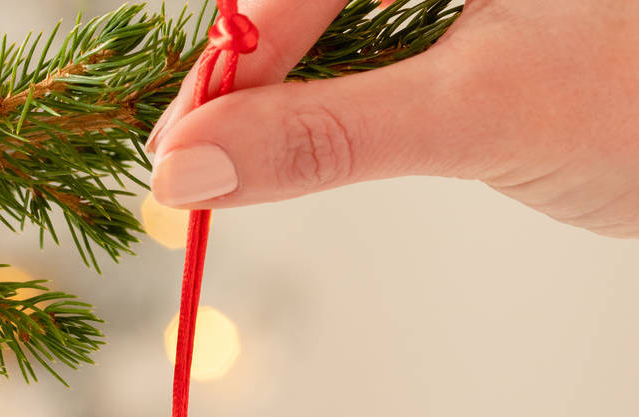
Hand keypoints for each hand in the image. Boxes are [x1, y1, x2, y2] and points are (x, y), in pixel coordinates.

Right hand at [148, 0, 638, 237]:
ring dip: (273, 97)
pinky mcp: (458, 24)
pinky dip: (321, 103)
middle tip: (197, 166)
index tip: (174, 159)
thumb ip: (327, 136)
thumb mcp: (474, 113)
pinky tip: (297, 135)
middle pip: (297, 5)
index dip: (224, 72)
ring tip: (230, 155)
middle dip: (242, 83)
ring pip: (323, 30)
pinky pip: (361, 53)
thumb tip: (194, 169)